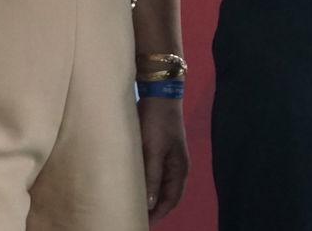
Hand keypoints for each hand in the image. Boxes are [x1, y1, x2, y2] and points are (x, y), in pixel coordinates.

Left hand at [139, 96, 188, 222]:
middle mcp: (175, 167)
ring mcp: (167, 159)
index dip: (158, 215)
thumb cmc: (157, 123)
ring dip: (148, 197)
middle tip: (135, 218)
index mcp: (179, 169)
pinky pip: (153, 175)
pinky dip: (145, 184)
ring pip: (159, 186)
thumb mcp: (154, 151)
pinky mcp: (157, 151)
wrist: (158, 95)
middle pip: (166, 195)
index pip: (171, 200)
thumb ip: (152, 177)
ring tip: (132, 206)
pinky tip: (132, 186)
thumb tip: (149, 205)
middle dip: (153, 209)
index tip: (142, 224)